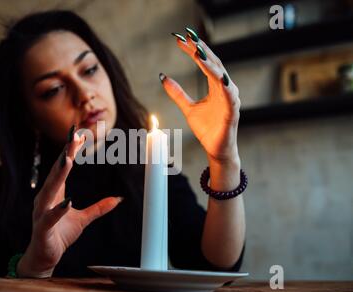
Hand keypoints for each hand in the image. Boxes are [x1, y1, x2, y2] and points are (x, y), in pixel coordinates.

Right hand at [17, 132, 122, 277]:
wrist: (43, 257)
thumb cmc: (60, 234)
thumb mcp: (84, 219)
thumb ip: (99, 208)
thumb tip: (118, 199)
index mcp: (55, 194)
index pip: (62, 169)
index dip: (70, 152)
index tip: (78, 136)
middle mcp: (46, 199)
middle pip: (56, 174)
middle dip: (65, 155)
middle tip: (72, 138)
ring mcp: (42, 213)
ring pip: (50, 191)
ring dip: (59, 176)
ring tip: (68, 161)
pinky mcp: (42, 229)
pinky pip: (50, 218)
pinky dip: (58, 210)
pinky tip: (67, 201)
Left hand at [161, 28, 240, 163]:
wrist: (216, 150)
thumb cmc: (207, 129)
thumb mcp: (188, 108)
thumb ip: (177, 93)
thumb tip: (163, 77)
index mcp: (216, 87)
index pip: (205, 63)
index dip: (193, 51)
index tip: (180, 40)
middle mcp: (225, 89)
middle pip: (213, 65)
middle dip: (201, 51)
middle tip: (188, 38)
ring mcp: (230, 100)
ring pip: (222, 76)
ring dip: (210, 64)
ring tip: (199, 52)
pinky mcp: (232, 112)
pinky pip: (229, 96)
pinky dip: (224, 85)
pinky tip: (218, 76)